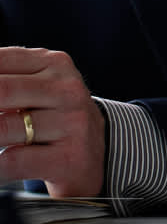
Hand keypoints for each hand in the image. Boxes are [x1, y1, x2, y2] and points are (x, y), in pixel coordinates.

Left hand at [0, 47, 106, 197]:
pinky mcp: (70, 157)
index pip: (0, 61)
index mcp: (54, 64)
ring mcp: (73, 124)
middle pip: (1, 91)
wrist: (100, 154)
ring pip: (3, 129)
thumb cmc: (52, 118)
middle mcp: (68, 90)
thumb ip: (4, 80)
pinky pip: (14, 162)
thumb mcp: (34, 88)